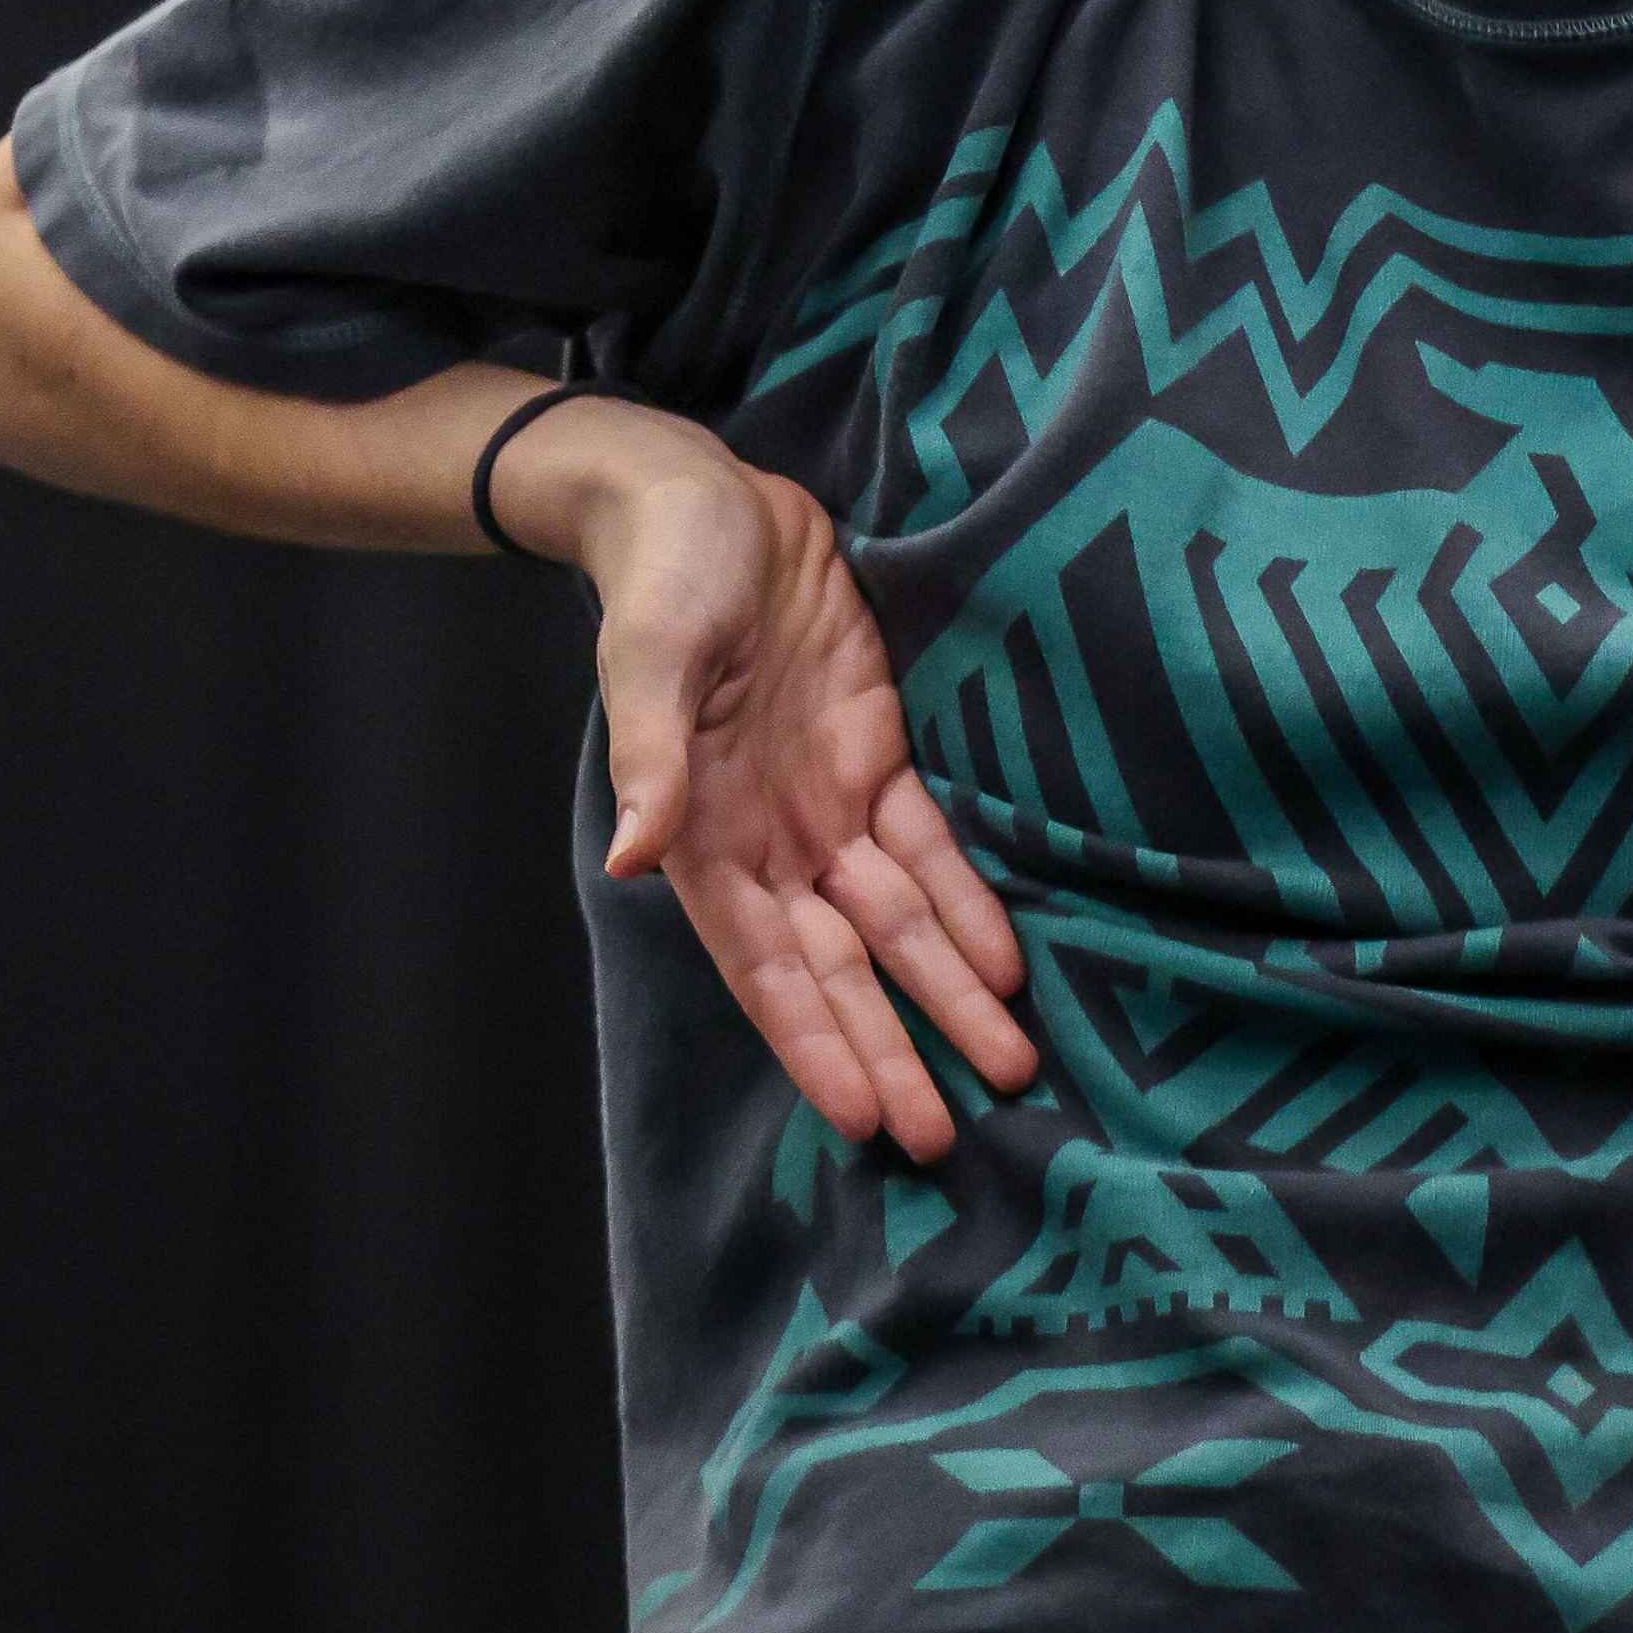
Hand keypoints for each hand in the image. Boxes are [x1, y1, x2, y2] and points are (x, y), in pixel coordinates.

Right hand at [551, 411, 1033, 1158]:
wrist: (701, 494)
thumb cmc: (663, 575)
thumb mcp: (651, 657)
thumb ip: (649, 760)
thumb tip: (625, 856)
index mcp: (702, 838)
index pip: (768, 967)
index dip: (815, 1041)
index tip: (860, 1116)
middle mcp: (770, 842)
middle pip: (843, 967)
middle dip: (893, 1049)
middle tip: (945, 1137)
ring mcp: (825, 803)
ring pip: (897, 924)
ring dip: (948, 993)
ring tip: (1007, 1067)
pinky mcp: (874, 752)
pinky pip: (929, 846)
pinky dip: (966, 904)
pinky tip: (1007, 960)